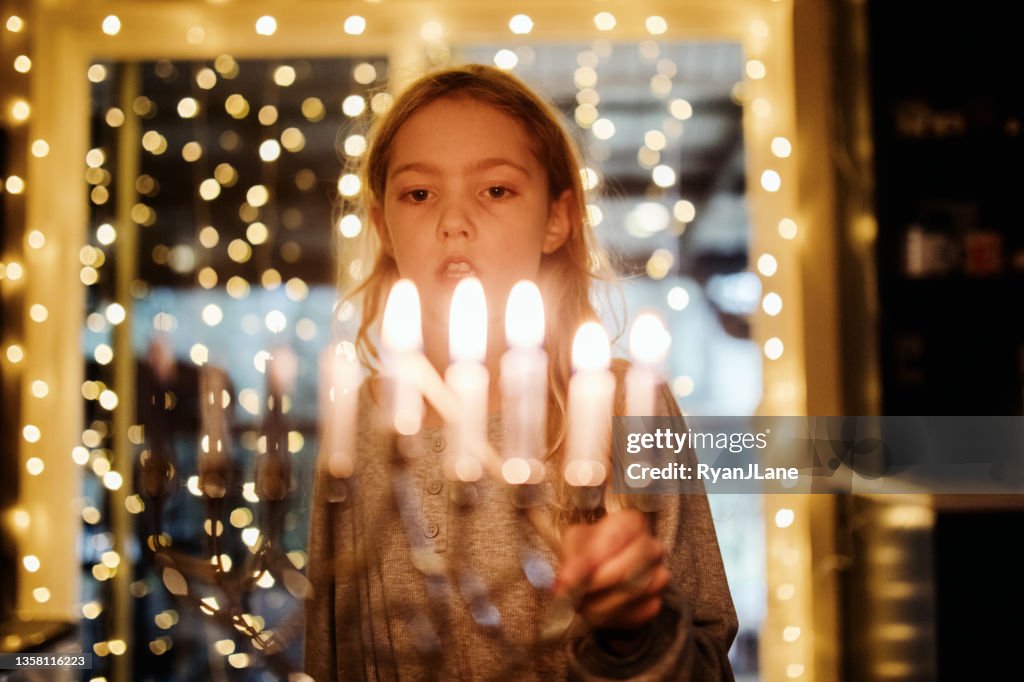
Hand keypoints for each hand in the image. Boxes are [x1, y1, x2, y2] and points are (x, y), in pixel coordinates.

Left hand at [554, 509, 671, 629]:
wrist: (596, 573)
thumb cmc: (586, 549)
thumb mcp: (573, 543)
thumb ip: (572, 559)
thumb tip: (567, 581)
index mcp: (632, 522)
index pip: (617, 537)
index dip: (591, 559)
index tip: (568, 577)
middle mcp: (652, 547)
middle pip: (628, 568)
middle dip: (595, 584)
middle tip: (571, 593)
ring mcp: (659, 576)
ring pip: (632, 594)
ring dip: (599, 604)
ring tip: (580, 602)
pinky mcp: (655, 604)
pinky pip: (634, 614)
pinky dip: (610, 617)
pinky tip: (596, 610)